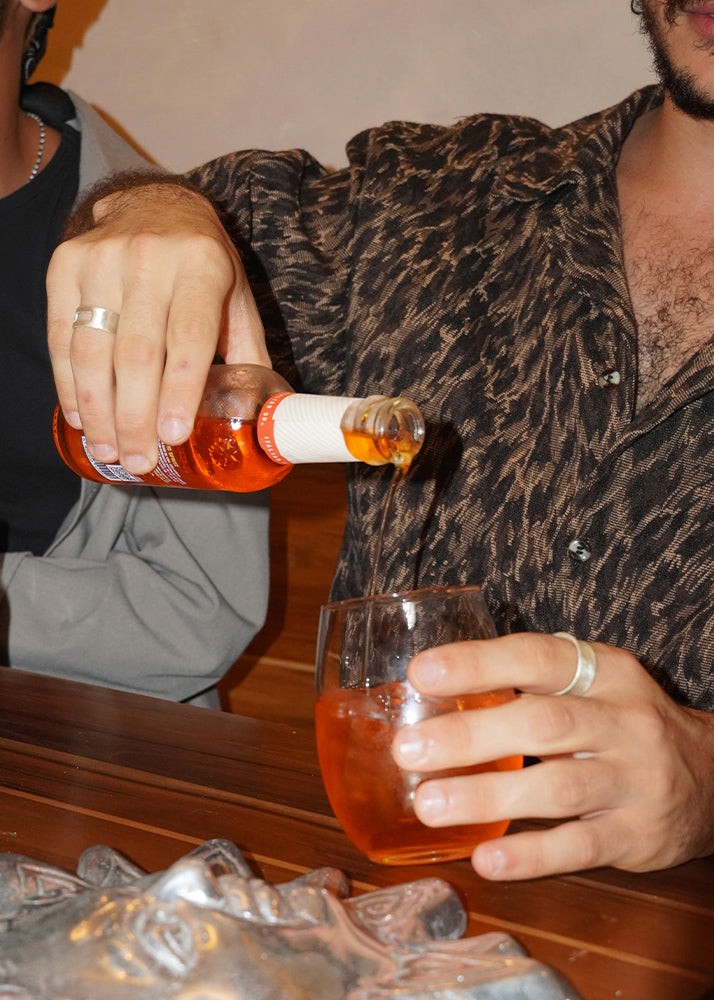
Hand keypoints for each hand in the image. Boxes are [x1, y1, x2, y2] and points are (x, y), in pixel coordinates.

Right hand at [46, 182, 269, 473]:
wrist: (154, 204)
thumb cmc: (203, 264)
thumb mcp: (236, 296)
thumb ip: (248, 350)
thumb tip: (266, 415)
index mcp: (203, 266)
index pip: (189, 338)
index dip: (179, 391)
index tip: (173, 436)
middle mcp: (151, 258)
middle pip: (138, 353)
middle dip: (135, 416)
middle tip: (139, 460)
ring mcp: (102, 259)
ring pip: (94, 349)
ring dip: (99, 410)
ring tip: (110, 450)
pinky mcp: (66, 265)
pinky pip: (62, 336)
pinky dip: (69, 383)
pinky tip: (82, 416)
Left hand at [391, 632, 713, 879]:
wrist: (710, 776)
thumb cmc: (621, 723)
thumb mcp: (591, 686)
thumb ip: (529, 685)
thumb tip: (432, 687)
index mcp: (605, 673)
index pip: (537, 659)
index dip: (479, 663)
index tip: (421, 673)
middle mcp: (624, 721)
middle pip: (543, 724)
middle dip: (471, 737)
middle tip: (408, 749)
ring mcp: (635, 780)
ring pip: (559, 788)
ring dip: (488, 797)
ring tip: (428, 804)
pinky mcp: (638, 836)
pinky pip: (581, 847)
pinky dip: (531, 856)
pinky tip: (485, 858)